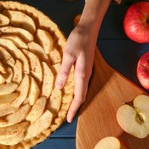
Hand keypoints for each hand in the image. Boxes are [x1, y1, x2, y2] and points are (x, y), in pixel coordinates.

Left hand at [56, 0, 110, 122]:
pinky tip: (71, 91)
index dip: (73, 109)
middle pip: (82, 96)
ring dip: (76, 100)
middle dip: (75, 108)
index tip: (68, 120)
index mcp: (82, 74)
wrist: (89, 28)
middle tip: (67, 118)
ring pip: (82, 91)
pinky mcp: (85, 67)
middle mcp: (86, 75)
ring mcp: (86, 71)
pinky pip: (81, 84)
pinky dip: (76, 92)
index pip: (79, 97)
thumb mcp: (68, 54)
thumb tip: (59, 87)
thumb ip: (64, 71)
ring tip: (68, 108)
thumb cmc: (78, 40)